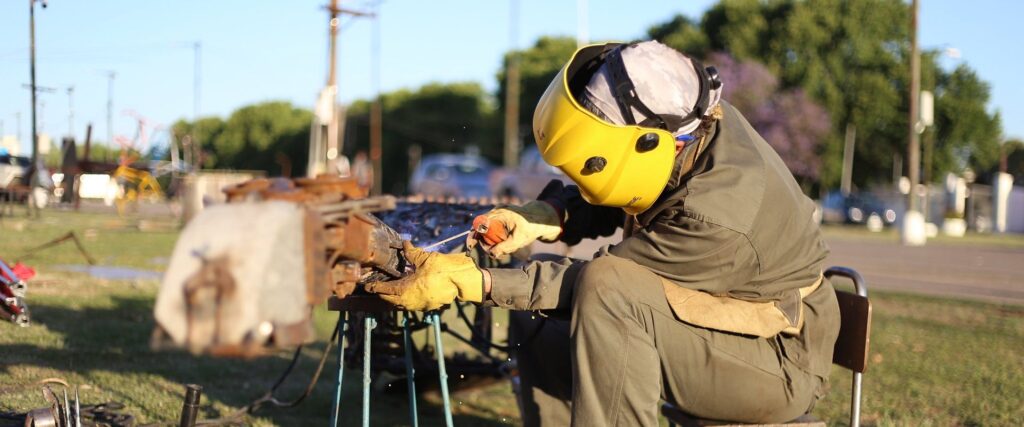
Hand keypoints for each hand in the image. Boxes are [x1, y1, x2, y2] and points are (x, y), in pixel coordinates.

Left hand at [365, 241, 482, 310]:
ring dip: (394, 297)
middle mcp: (412, 301)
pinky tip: (406, 290)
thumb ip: (411, 252)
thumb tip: (404, 243)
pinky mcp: (429, 306)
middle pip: (391, 300)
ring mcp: (421, 305)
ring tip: (390, 288)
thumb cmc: (445, 269)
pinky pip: (412, 304)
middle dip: (383, 294)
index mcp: (408, 290)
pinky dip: (406, 298)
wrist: (464, 281)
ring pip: (401, 304)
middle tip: (376, 287)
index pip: (386, 291)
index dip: (376, 288)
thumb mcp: (425, 258)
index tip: (368, 286)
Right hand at [466, 201, 561, 256]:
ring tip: (501, 248)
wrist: (540, 219)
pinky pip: (491, 227)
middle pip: (480, 226)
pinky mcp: (499, 216)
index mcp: (500, 213)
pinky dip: (494, 236)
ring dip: (489, 239)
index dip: (473, 234)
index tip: (471, 246)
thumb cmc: (530, 228)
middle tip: (491, 252)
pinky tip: (503, 242)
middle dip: (483, 241)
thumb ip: (505, 247)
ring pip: (486, 228)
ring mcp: (498, 212)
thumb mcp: (519, 240)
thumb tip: (491, 254)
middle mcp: (497, 210)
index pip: (480, 223)